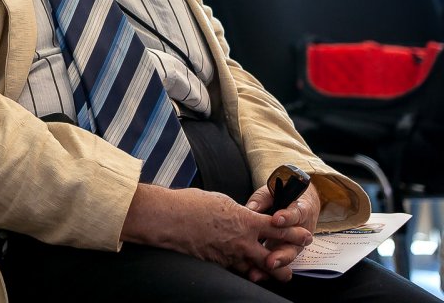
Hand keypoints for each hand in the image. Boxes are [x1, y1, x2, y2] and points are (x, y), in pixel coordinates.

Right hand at [121, 185, 312, 281]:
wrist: (168, 219)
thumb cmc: (190, 203)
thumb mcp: (220, 199)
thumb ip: (237, 210)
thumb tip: (242, 214)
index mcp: (246, 220)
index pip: (279, 229)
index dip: (295, 233)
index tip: (306, 235)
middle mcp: (242, 241)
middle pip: (274, 259)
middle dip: (286, 263)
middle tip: (293, 264)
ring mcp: (230, 256)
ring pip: (257, 271)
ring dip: (267, 273)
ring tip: (275, 275)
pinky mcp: (217, 263)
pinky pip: (236, 271)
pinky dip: (243, 271)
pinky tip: (246, 272)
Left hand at [245, 181, 321, 282]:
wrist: (299, 199)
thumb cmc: (283, 194)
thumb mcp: (273, 192)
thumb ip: (262, 199)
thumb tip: (250, 208)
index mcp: (301, 210)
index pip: (296, 213)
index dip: (287, 217)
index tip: (277, 219)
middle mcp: (302, 230)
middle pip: (295, 245)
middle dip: (282, 254)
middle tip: (271, 261)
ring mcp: (295, 242)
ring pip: (288, 256)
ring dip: (275, 265)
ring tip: (261, 272)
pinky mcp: (286, 249)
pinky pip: (278, 259)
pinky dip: (267, 268)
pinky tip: (255, 273)